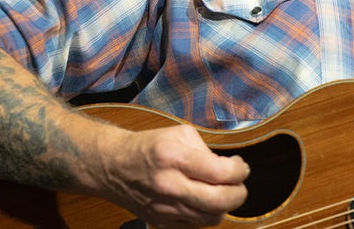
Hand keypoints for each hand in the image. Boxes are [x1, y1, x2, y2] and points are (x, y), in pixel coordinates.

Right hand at [97, 123, 249, 227]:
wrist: (114, 167)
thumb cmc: (148, 147)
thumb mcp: (179, 134)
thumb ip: (207, 150)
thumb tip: (228, 168)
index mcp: (175, 158)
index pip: (222, 173)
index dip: (240, 170)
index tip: (240, 166)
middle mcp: (170, 186)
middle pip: (220, 202)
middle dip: (239, 192)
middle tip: (238, 182)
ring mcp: (165, 209)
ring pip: (212, 218)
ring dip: (224, 205)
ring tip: (220, 190)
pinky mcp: (161, 223)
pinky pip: (196, 226)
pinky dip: (206, 215)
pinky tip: (203, 200)